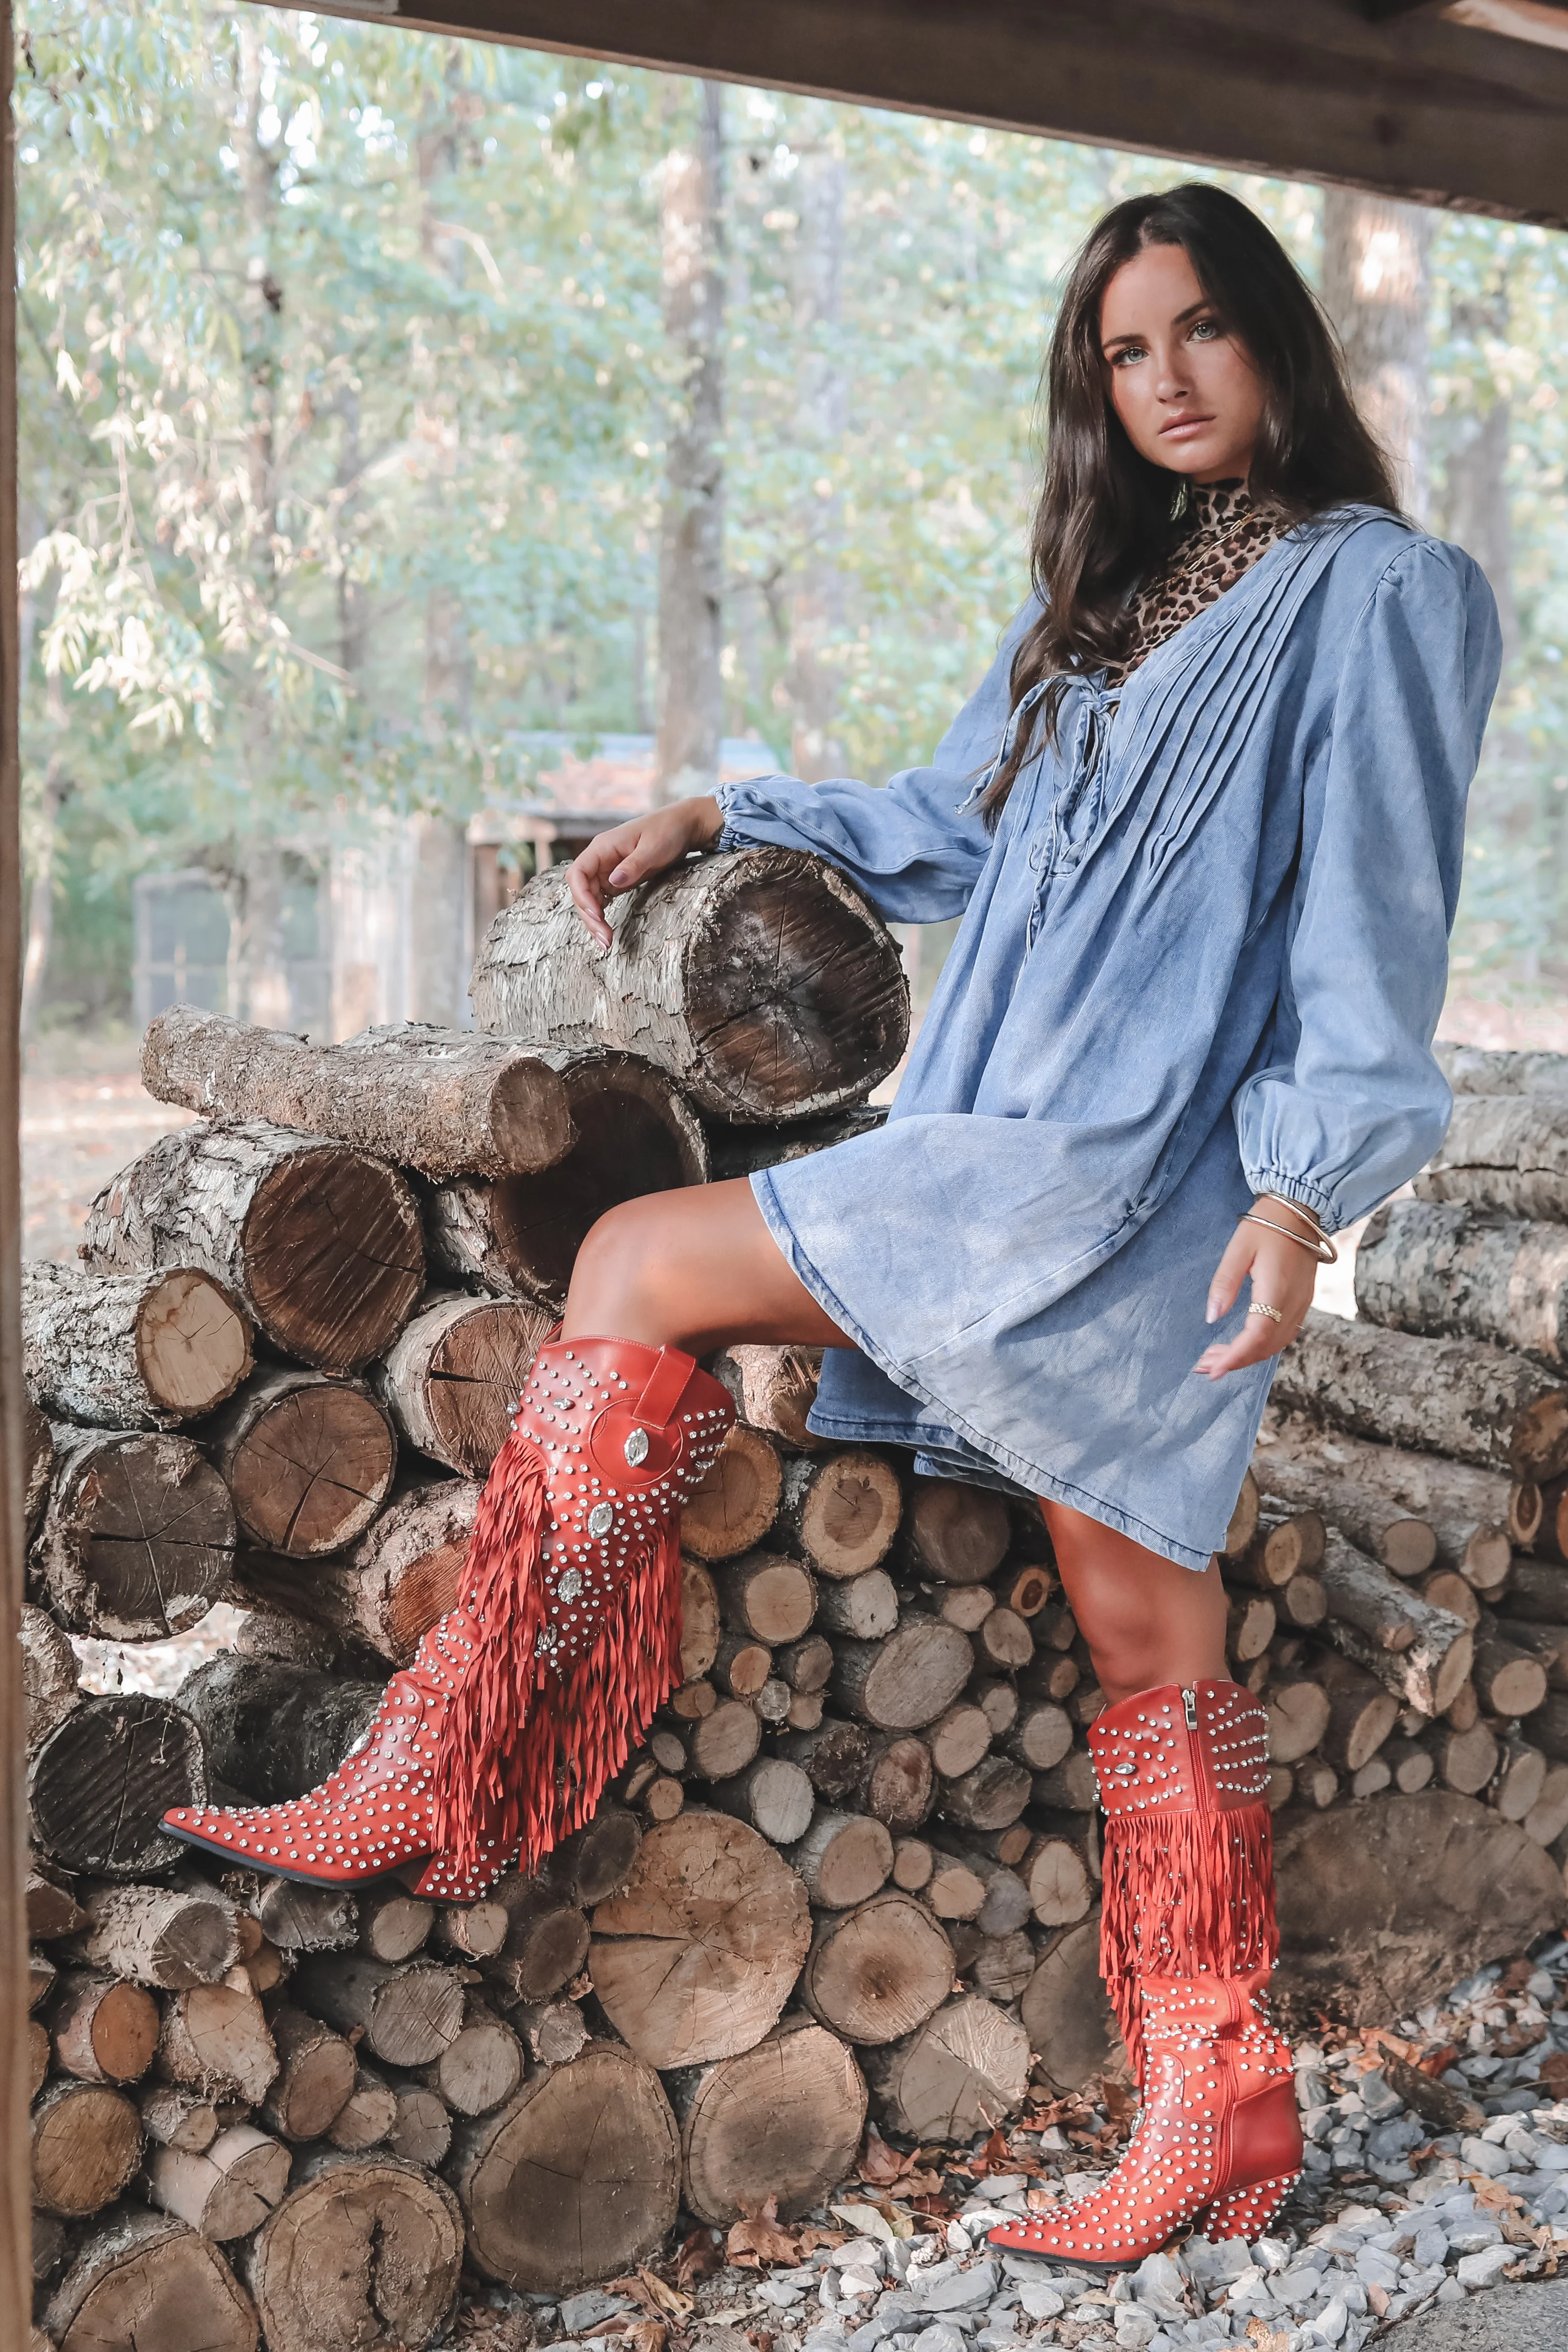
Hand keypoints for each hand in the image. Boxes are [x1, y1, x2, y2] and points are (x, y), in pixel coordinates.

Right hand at [564, 796, 723, 950]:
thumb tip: (613, 881)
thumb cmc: (668, 830)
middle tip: (605, 940)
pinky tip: (608, 932)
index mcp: (603, 847)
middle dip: (589, 916)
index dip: (581, 895)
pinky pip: (602, 901)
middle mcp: (600, 860)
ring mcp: (607, 871)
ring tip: (606, 943)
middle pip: (581, 891)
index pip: (577, 873)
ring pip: (590, 899)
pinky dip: (603, 917)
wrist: (684, 826)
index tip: (596, 914)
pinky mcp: (617, 880)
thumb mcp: (654, 847)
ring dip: (594, 921)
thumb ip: (634, 865)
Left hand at [1192, 1198, 1319, 1379]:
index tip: (1212, 1371)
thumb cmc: (1266, 1225)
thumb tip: (1211, 1318)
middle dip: (1235, 1361)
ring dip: (1247, 1356)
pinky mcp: (1303, 1302)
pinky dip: (1261, 1346)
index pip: (1257, 1334)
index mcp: (1276, 1289)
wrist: (1300, 1211)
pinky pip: (1284, 1334)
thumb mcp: (1238, 1250)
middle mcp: (1294, 1303)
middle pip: (1266, 1346)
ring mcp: (1302, 1304)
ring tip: (1216, 1358)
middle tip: (1203, 1366)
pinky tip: (1241, 1345)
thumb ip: (1224, 1284)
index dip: (1235, 1356)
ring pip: (1276, 1344)